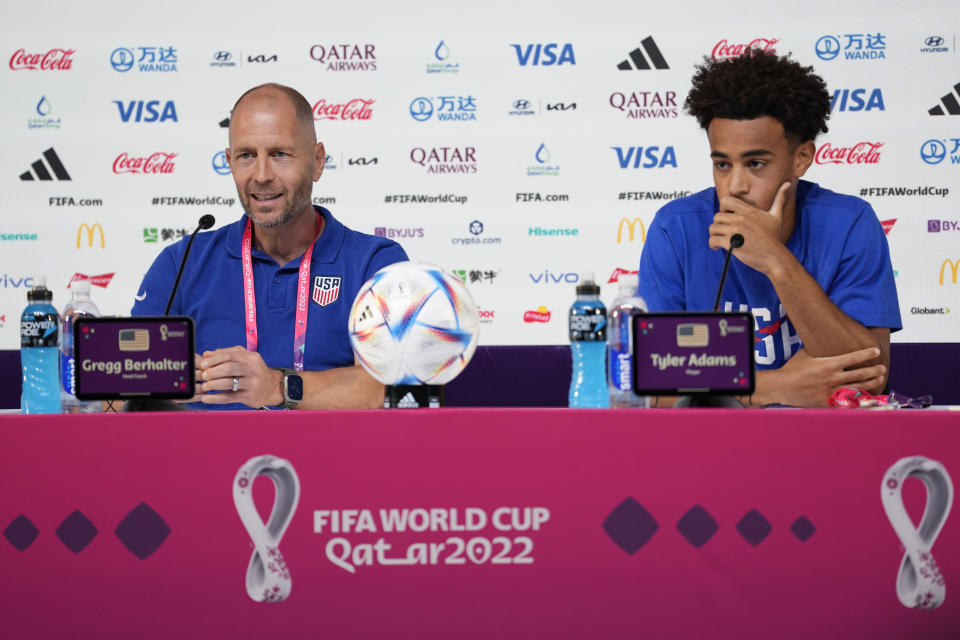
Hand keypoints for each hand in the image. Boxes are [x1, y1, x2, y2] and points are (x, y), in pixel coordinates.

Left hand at [197, 345, 282, 407]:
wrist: (272, 387)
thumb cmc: (253, 371)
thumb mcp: (245, 359)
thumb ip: (226, 353)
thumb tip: (206, 354)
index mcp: (251, 357)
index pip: (230, 355)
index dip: (214, 359)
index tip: (203, 364)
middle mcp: (254, 369)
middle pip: (229, 368)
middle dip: (213, 372)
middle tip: (203, 375)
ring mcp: (252, 384)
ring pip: (229, 383)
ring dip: (213, 384)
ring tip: (204, 386)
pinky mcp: (249, 396)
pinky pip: (229, 398)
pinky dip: (215, 398)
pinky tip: (206, 398)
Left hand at [709, 180, 791, 274]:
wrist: (774, 257)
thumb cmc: (774, 238)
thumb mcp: (777, 216)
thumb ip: (779, 199)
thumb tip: (787, 183)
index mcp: (749, 211)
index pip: (726, 201)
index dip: (723, 208)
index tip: (727, 217)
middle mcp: (741, 218)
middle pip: (717, 216)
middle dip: (718, 224)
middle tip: (723, 232)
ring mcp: (735, 230)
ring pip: (713, 228)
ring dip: (714, 234)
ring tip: (719, 240)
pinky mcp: (730, 243)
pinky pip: (713, 239)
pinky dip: (712, 244)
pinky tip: (717, 247)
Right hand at [762, 347, 885, 406]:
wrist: (782, 386)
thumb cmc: (792, 368)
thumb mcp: (805, 354)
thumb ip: (819, 349)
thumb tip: (826, 339)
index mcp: (828, 364)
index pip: (853, 357)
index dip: (867, 354)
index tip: (876, 351)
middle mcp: (832, 378)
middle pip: (860, 374)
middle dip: (874, 370)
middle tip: (882, 367)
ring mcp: (831, 391)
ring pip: (858, 387)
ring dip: (871, 383)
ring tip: (879, 378)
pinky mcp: (828, 402)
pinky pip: (848, 401)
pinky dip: (859, 399)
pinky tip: (867, 396)